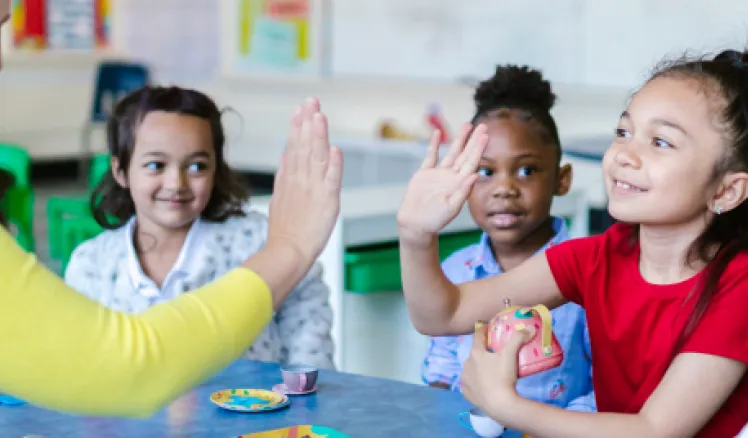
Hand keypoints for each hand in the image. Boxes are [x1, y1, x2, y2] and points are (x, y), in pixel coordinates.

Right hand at [267, 98, 342, 264]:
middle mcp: (301, 180)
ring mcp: (313, 189)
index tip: (300, 109)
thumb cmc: (285, 231)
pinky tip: (335, 149)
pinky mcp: (327, 201)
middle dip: (308, 122)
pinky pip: (331, 180)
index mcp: (290, 179)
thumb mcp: (278, 199)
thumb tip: (284, 155)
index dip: (298, 127)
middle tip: (311, 100)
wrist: (287, 252)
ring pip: (316, 157)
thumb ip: (283, 176)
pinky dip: (334, 164)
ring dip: (318, 136)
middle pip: (304, 146)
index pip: (295, 147)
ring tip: (319, 116)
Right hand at [397, 124, 487, 243]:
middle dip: (473, 140)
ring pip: (451, 152)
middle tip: (482, 125)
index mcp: (459, 184)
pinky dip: (434, 145)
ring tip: (466, 125)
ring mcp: (438, 174)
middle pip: (465, 154)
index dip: (478, 149)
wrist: (416, 224)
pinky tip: (438, 134)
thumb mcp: (451, 207)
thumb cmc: (435, 220)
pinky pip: (431, 157)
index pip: (472, 162)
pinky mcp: (425, 174)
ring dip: (459, 139)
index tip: (485, 135)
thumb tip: (475, 175)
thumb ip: (463, 191)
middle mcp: (451, 177)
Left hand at [461, 322, 534, 418]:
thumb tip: (529, 328)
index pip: (477, 336)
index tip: (487, 328)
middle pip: (474, 354)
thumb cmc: (503, 376)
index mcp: (475, 353)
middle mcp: (466, 364)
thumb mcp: (510, 355)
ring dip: (478, 368)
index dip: (483, 330)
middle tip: (494, 354)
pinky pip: (470, 384)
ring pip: (471, 369)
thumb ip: (518, 339)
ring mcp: (464, 379)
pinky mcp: (466, 393)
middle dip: (482, 353)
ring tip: (490, 372)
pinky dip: (476, 383)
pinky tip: (484, 385)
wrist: (499, 404)